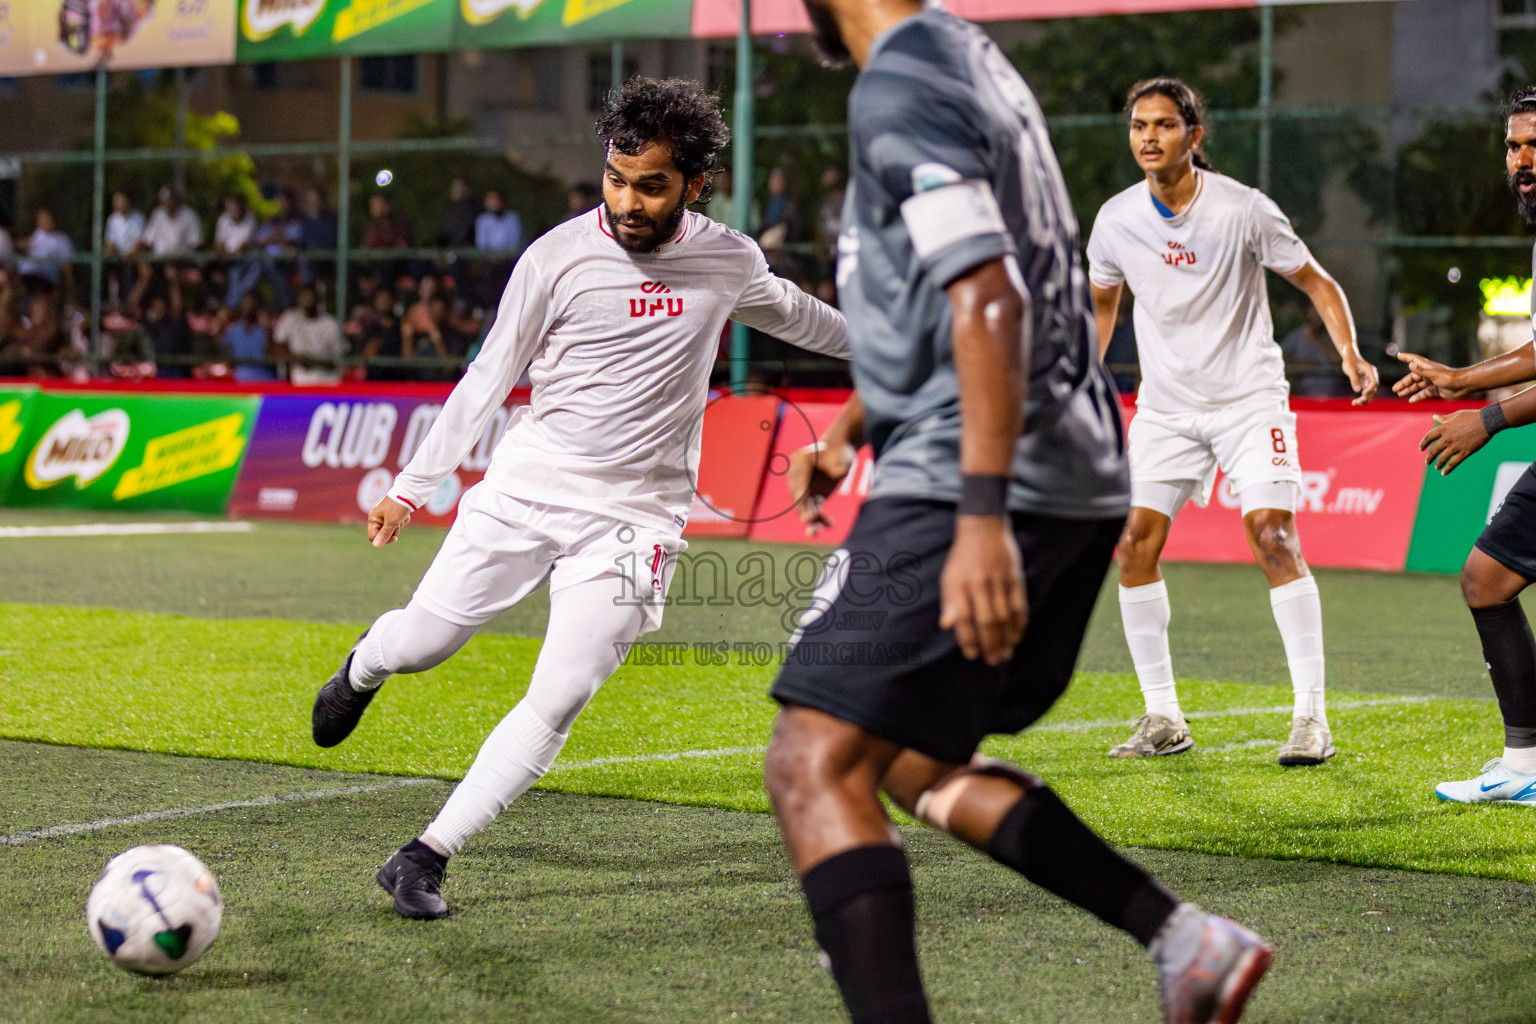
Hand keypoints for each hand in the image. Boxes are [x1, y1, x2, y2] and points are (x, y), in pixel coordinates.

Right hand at [368, 496, 411, 546]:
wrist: (410, 493)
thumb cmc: (398, 507)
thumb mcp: (391, 522)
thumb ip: (384, 534)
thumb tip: (375, 545)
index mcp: (373, 518)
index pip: (373, 537)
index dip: (384, 540)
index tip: (395, 538)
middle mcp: (378, 517)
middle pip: (385, 534)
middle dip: (394, 530)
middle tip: (398, 521)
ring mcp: (387, 516)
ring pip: (394, 529)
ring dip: (400, 525)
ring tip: (402, 516)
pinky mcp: (395, 515)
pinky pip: (399, 524)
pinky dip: (404, 521)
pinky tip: (405, 514)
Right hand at [787, 441, 856, 535]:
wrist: (841, 449)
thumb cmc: (841, 451)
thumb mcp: (842, 455)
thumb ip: (839, 465)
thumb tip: (837, 475)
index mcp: (801, 463)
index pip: (799, 482)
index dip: (801, 495)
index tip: (804, 504)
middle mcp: (799, 476)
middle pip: (798, 497)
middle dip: (803, 509)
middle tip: (811, 518)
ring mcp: (806, 487)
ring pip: (805, 506)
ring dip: (810, 519)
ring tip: (812, 533)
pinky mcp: (814, 495)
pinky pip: (814, 509)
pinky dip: (819, 519)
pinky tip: (830, 524)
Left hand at [939, 516, 1026, 665]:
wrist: (984, 527)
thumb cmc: (962, 557)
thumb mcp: (948, 576)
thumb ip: (949, 602)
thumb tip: (946, 625)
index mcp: (960, 583)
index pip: (964, 617)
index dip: (968, 638)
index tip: (972, 654)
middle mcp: (980, 583)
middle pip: (987, 620)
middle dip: (990, 644)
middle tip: (992, 660)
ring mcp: (1000, 580)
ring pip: (1004, 616)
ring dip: (1005, 638)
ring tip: (1005, 654)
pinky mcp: (1016, 578)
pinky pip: (1019, 605)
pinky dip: (1019, 623)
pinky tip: (1017, 636)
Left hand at [1342, 351, 1378, 405]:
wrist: (1349, 356)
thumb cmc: (1349, 361)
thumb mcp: (1350, 369)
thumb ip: (1354, 379)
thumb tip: (1358, 390)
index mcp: (1370, 371)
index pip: (1374, 382)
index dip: (1370, 389)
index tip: (1362, 393)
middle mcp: (1371, 376)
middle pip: (1373, 389)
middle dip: (1366, 397)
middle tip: (1357, 402)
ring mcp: (1368, 380)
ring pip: (1369, 392)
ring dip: (1363, 399)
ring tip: (1354, 403)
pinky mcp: (1364, 383)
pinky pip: (1364, 392)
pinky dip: (1361, 397)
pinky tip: (1354, 402)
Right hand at [1393, 351, 1467, 401]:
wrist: (1463, 386)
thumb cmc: (1450, 378)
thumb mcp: (1434, 374)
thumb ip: (1421, 371)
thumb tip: (1410, 365)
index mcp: (1427, 367)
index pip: (1414, 360)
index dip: (1406, 357)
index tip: (1398, 355)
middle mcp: (1428, 374)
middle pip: (1413, 377)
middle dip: (1404, 383)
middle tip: (1395, 389)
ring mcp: (1432, 382)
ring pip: (1417, 386)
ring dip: (1408, 389)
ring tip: (1399, 393)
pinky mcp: (1436, 390)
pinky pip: (1424, 393)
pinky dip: (1417, 397)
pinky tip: (1411, 401)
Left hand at [1420, 409, 1489, 474]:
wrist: (1488, 421)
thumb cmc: (1472, 416)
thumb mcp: (1456, 415)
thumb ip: (1444, 418)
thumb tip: (1434, 417)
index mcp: (1444, 428)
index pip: (1429, 437)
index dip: (1424, 443)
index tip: (1421, 449)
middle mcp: (1448, 438)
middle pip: (1434, 450)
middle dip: (1429, 457)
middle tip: (1427, 462)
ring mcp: (1456, 446)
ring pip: (1442, 458)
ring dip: (1438, 464)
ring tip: (1436, 467)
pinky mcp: (1465, 452)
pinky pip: (1453, 463)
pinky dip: (1447, 469)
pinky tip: (1443, 473)